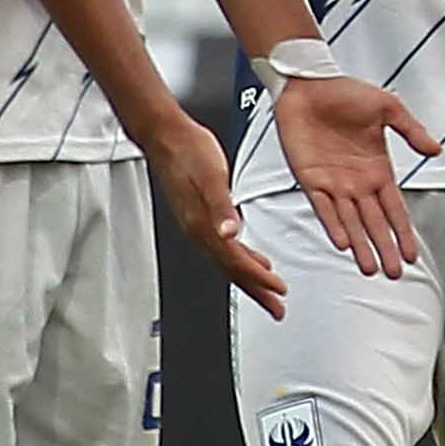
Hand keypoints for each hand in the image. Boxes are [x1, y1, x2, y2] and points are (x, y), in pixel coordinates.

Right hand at [141, 105, 275, 313]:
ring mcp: (198, 225)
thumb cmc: (188, 151)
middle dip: (256, 291)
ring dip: (250, 279)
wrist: (166, 136)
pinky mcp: (199, 215)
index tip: (278, 293)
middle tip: (276, 309)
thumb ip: (223, 207)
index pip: (235, 262)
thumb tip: (231, 233)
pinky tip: (252, 257)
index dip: (258, 279)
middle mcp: (199, 230)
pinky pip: (223, 247)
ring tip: (269, 292)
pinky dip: (241, 257)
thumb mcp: (212, 176)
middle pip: (232, 271)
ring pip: (228, 261)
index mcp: (203, 224)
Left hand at [268, 70, 438, 275]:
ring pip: (350, 223)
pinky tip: (344, 243)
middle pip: (375, 223)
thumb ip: (411, 131)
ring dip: (361, 246)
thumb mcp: (388, 108)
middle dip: (386, 248)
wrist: (307, 84)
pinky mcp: (310, 179)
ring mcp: (333, 183)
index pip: (394, 208)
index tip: (413, 254)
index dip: (403, 231)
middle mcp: (357, 182)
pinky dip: (333, 226)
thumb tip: (436, 151)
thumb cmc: (345, 92)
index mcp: (378, 168)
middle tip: (396, 273)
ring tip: (371, 269)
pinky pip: (324, 208)